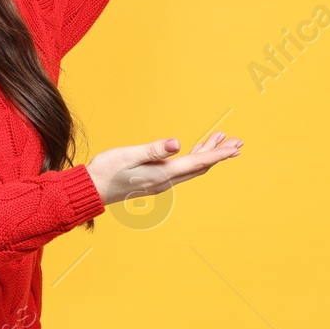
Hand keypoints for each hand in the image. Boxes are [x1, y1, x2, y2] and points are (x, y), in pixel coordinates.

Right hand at [87, 131, 243, 206]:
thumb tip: (176, 143)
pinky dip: (193, 158)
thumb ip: (154, 150)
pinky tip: (193, 151)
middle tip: (237, 142)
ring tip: (220, 140)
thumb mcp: (129, 155)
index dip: (218, 154)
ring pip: (192, 168)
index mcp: (163, 173)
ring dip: (207, 154)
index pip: (197, 162)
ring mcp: (161, 182)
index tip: (235, 147)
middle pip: (200, 166)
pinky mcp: (155, 180)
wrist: (92, 189)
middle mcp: (166, 180)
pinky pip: (182, 169)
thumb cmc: (108, 170)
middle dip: (219, 153)